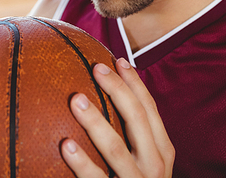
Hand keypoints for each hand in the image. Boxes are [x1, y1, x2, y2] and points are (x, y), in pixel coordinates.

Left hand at [61, 58, 173, 176]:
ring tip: (76, 100)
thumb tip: (96, 95)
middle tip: (96, 68)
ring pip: (117, 149)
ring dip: (96, 123)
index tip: (117, 59)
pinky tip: (65, 146)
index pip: (150, 110)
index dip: (135, 83)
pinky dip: (82, 164)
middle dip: (118, 91)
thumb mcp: (142, 160)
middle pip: (137, 120)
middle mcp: (154, 165)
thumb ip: (129, 134)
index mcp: (161, 150)